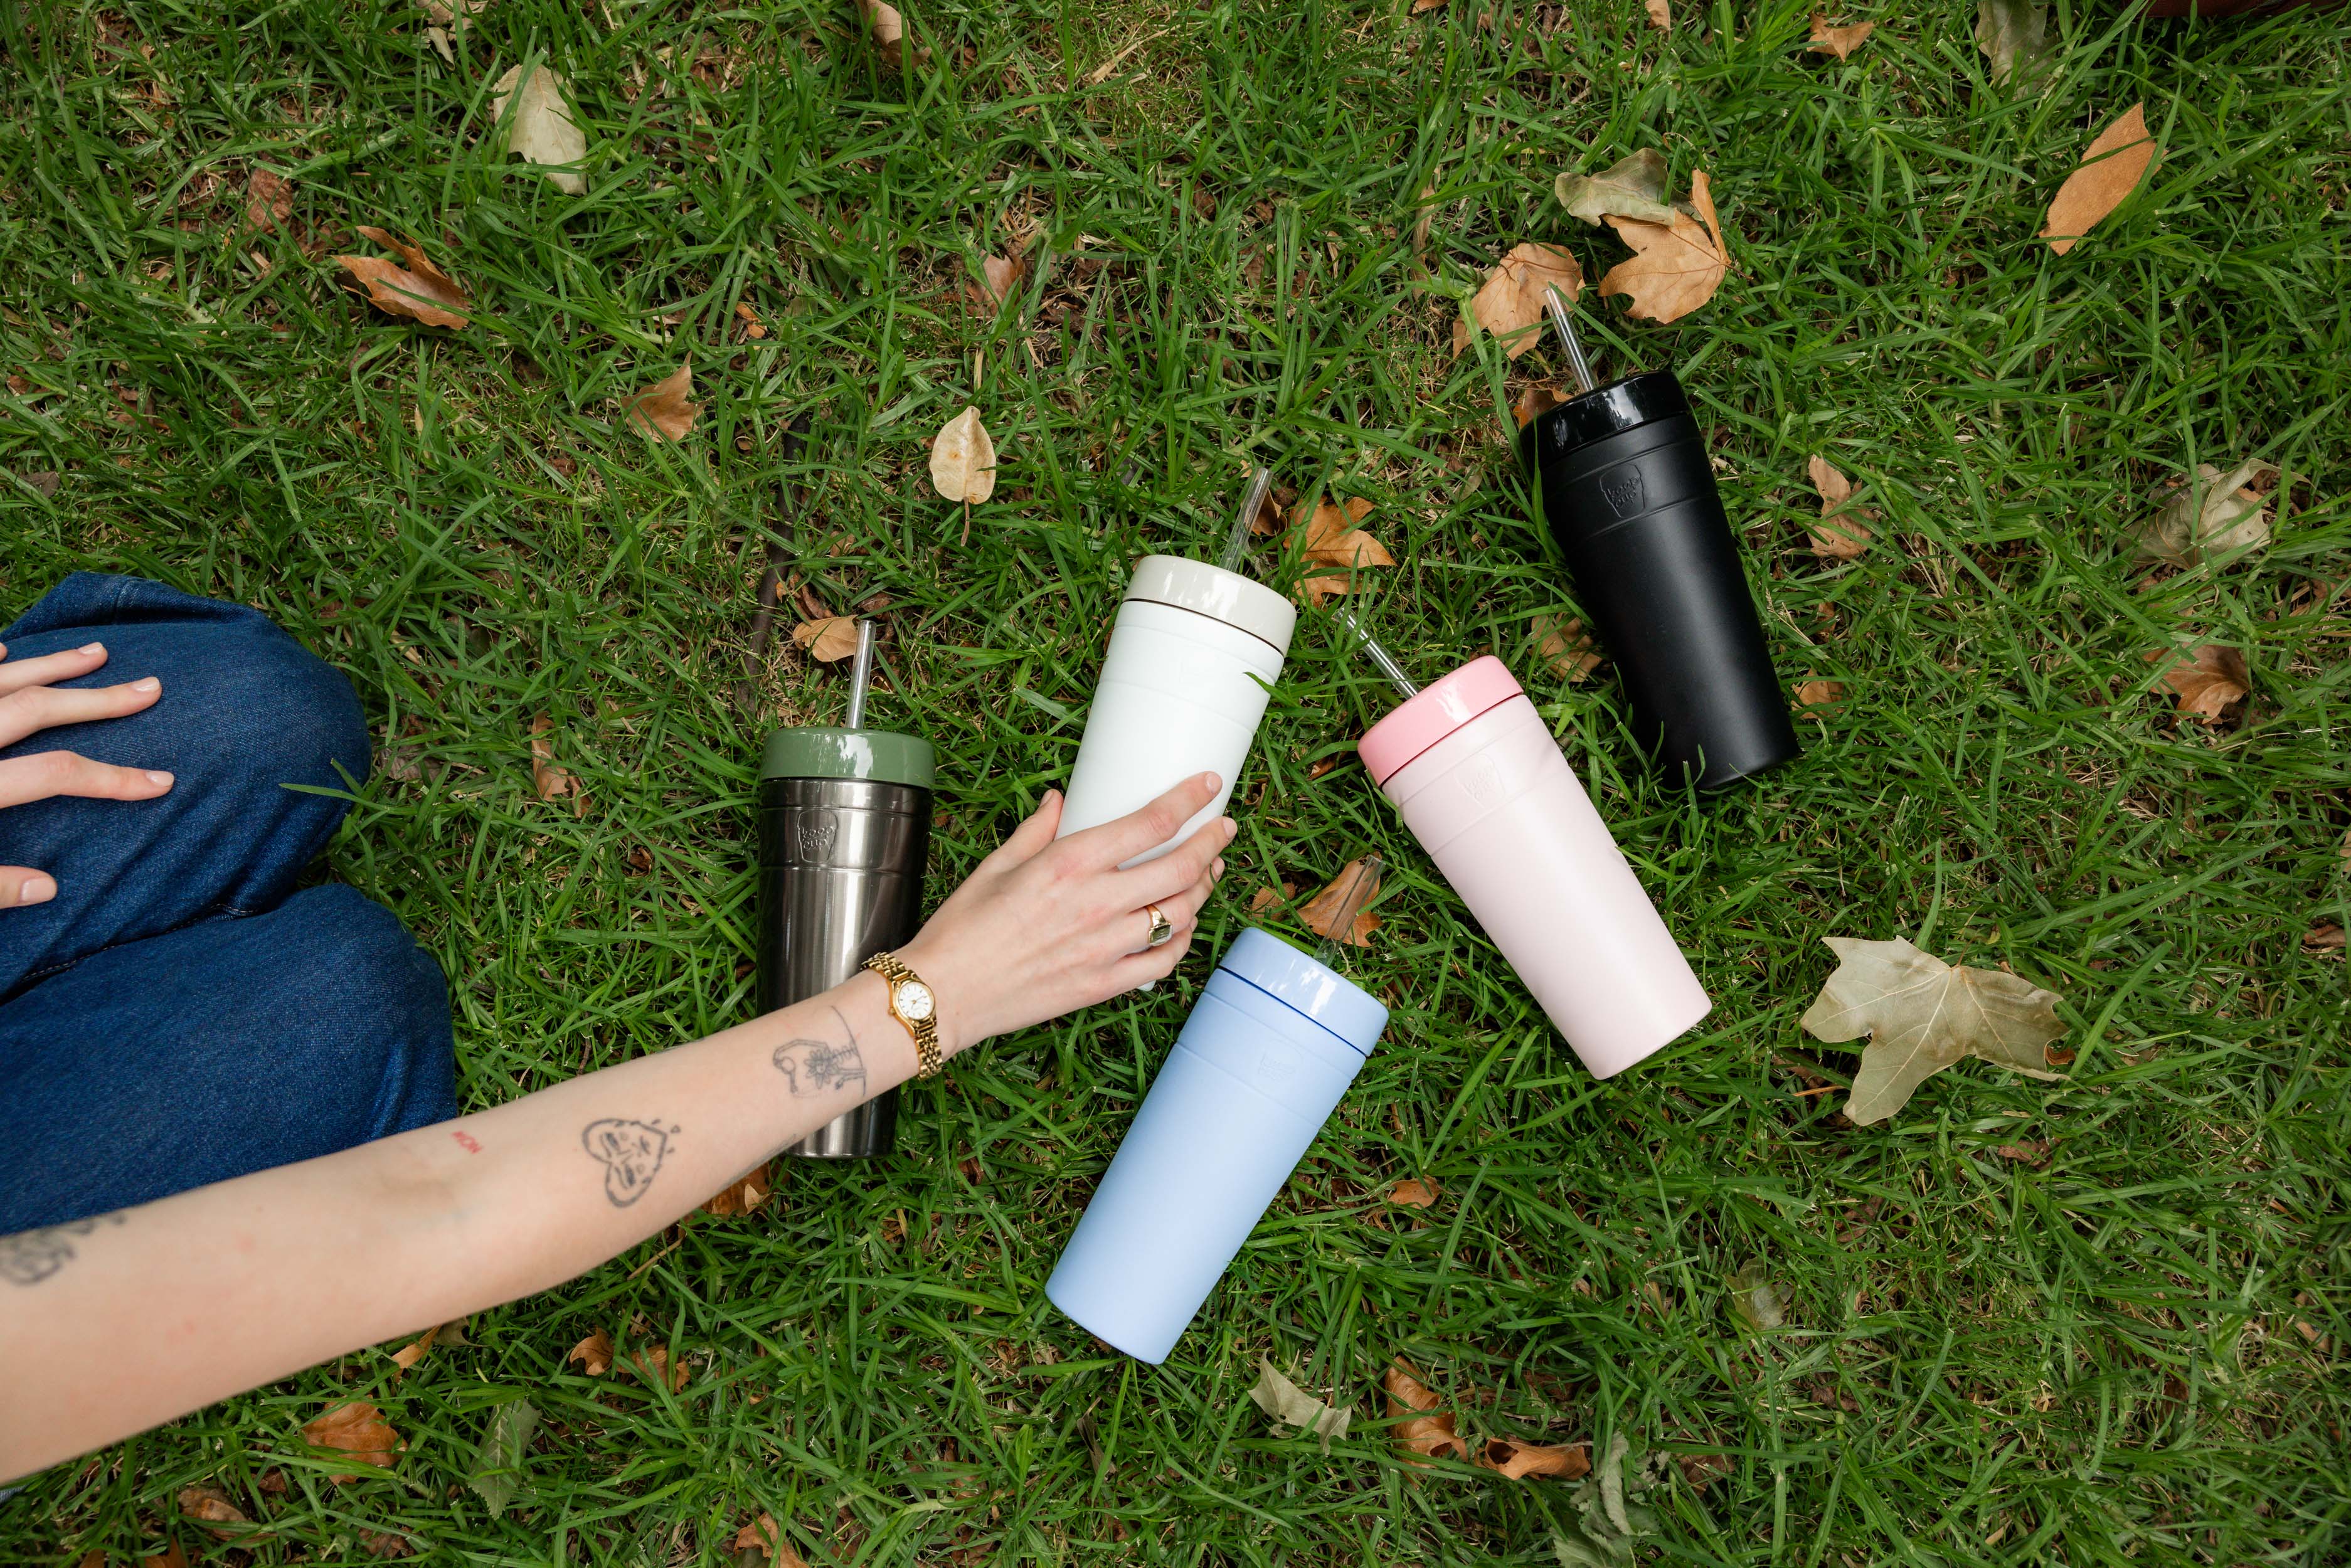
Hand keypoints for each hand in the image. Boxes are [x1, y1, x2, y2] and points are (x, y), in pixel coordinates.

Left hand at [0, 641, 174, 908]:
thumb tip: (49, 887)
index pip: (55, 774)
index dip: (113, 778)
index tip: (163, 782)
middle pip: (34, 710)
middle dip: (98, 700)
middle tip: (150, 688)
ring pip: (1, 682)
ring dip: (51, 665)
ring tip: (96, 652)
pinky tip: (6, 649)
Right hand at [897, 773, 1233, 1056]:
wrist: (944, 995)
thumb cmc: (963, 929)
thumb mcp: (996, 866)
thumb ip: (1037, 830)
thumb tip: (1060, 801)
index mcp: (1068, 864)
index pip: (1150, 822)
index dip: (1189, 800)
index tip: (1208, 786)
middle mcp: (1096, 903)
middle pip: (1180, 868)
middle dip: (1212, 843)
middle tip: (1224, 830)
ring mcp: (1105, 948)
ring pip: (1181, 914)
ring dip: (1203, 889)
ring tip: (1208, 872)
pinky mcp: (1104, 984)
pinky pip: (1164, 962)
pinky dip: (1183, 941)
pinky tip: (1184, 927)